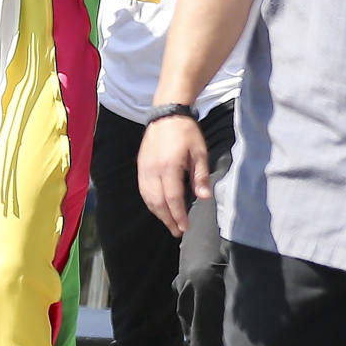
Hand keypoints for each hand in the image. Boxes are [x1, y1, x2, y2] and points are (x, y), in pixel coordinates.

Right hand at [137, 117, 210, 236]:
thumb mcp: (200, 152)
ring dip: (158, 213)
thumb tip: (204, 197)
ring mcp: (144, 168)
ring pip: (148, 198)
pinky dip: (150, 202)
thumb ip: (200, 176)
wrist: (166, 114)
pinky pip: (143, 190)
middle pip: (158, 202)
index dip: (178, 215)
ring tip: (169, 223)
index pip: (173, 198)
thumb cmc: (186, 132)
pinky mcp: (141, 166)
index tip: (185, 227)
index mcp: (169, 167)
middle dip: (168, 219)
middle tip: (177, 231)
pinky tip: (158, 208)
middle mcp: (153, 170)